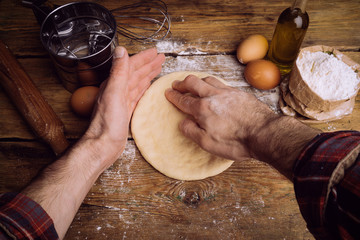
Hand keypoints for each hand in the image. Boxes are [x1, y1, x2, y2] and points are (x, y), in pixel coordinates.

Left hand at [84, 47, 164, 169]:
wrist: (103, 145)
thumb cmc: (107, 124)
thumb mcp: (113, 94)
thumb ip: (118, 72)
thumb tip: (120, 50)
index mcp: (114, 84)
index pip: (131, 66)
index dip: (143, 58)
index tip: (154, 52)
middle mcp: (117, 90)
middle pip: (135, 73)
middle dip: (148, 64)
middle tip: (160, 58)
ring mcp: (121, 101)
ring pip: (137, 83)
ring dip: (147, 74)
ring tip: (157, 68)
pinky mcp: (125, 111)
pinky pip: (137, 95)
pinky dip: (144, 88)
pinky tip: (148, 87)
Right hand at [165, 75, 274, 160]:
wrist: (264, 134)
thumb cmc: (236, 142)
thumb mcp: (207, 143)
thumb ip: (191, 131)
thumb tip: (182, 122)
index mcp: (203, 109)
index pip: (183, 100)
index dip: (174, 96)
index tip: (168, 93)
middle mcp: (213, 96)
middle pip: (193, 83)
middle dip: (182, 83)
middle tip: (176, 84)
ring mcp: (227, 92)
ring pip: (208, 79)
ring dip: (197, 80)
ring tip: (194, 83)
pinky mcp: (239, 93)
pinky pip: (222, 83)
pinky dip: (213, 83)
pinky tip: (215, 88)